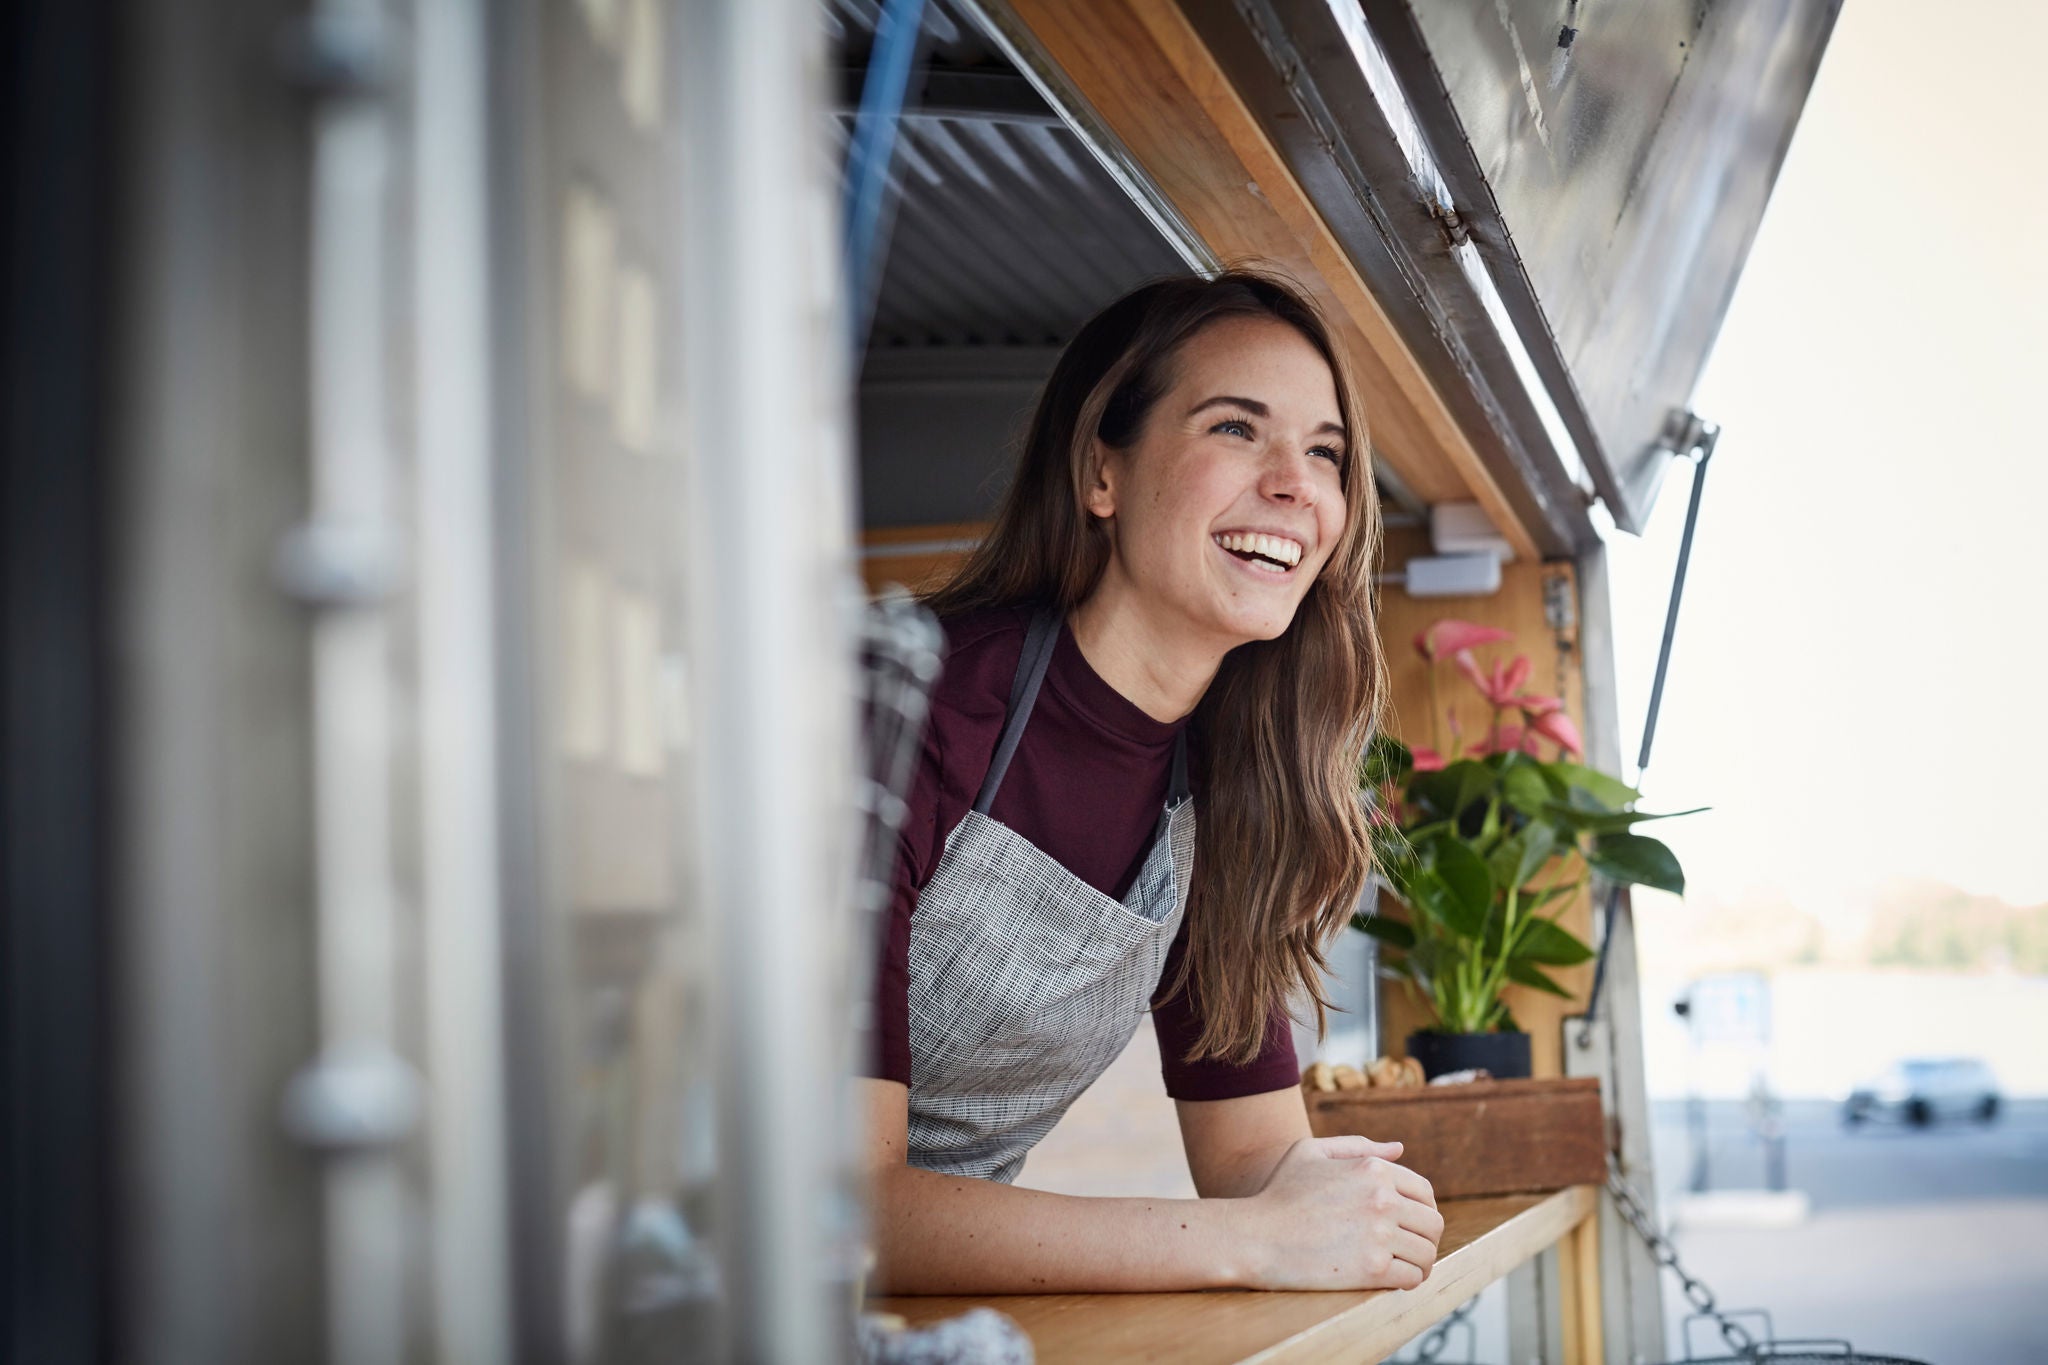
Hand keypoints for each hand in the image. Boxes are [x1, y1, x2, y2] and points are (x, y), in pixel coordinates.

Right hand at [1234, 1134, 1443, 1290]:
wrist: (1253, 1237)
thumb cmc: (1278, 1193)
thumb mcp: (1310, 1152)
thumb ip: (1357, 1146)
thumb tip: (1398, 1148)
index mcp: (1372, 1169)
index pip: (1424, 1191)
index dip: (1422, 1210)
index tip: (1410, 1225)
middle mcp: (1382, 1198)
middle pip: (1432, 1223)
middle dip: (1425, 1238)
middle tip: (1410, 1249)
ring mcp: (1379, 1235)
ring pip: (1426, 1253)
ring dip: (1420, 1263)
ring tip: (1404, 1268)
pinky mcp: (1373, 1269)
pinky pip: (1412, 1277)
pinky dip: (1408, 1282)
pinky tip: (1393, 1281)